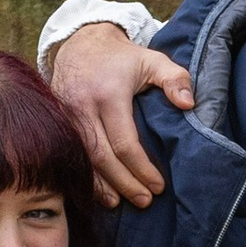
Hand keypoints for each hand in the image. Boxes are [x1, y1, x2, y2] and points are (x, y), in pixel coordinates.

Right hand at [51, 20, 191, 209]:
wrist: (80, 43)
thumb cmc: (122, 57)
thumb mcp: (153, 60)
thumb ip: (175, 78)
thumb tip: (188, 104)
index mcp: (109, 95)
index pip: (124, 143)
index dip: (141, 169)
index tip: (158, 185)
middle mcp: (82, 107)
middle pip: (103, 158)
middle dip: (125, 184)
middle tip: (145, 201)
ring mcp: (65, 116)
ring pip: (84, 160)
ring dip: (102, 186)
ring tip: (121, 203)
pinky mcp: (57, 121)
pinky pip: (72, 154)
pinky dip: (86, 175)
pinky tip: (99, 191)